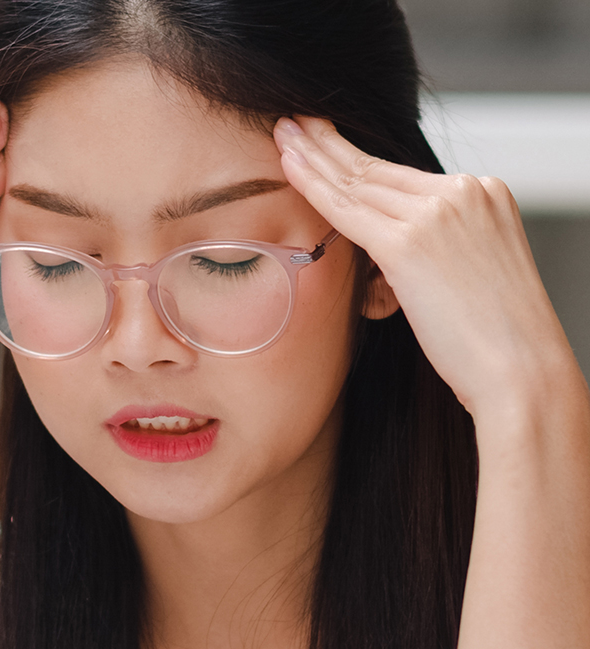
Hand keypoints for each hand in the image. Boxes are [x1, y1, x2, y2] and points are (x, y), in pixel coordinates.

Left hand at [273, 116, 576, 419]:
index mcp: (484, 194)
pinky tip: (289, 167)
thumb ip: (437, 254)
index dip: (356, 157)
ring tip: (282, 135)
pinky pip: (349, 208)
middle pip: (378, 167)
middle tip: (293, 122)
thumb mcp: (471, 277)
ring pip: (359, 180)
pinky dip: (314, 185)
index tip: (327, 140)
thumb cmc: (494, 343)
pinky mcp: (411, 243)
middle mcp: (465, 191)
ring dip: (313, 155)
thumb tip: (394, 266)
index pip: (403, 175)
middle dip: (329, 143)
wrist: (521, 370)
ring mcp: (439, 212)